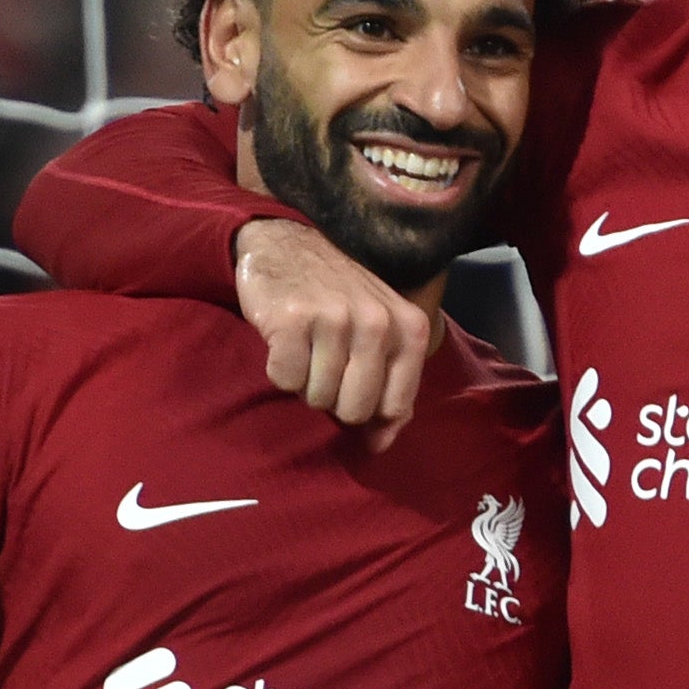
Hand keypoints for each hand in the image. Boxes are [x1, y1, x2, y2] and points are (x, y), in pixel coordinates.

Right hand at [236, 216, 440, 433]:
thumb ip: (391, 388)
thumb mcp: (381, 333)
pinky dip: (279, 369)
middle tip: (324, 364)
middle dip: (334, 398)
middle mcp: (376, 322)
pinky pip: (285, 380)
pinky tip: (285, 341)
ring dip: (305, 382)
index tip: (352, 386)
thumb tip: (379, 445)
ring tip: (306, 348)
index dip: (369, 410)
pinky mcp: (292, 320)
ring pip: (318, 397)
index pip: (395, 407)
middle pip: (355, 410)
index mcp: (409, 328)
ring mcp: (334, 318)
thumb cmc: (338, 297)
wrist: (286, 243)